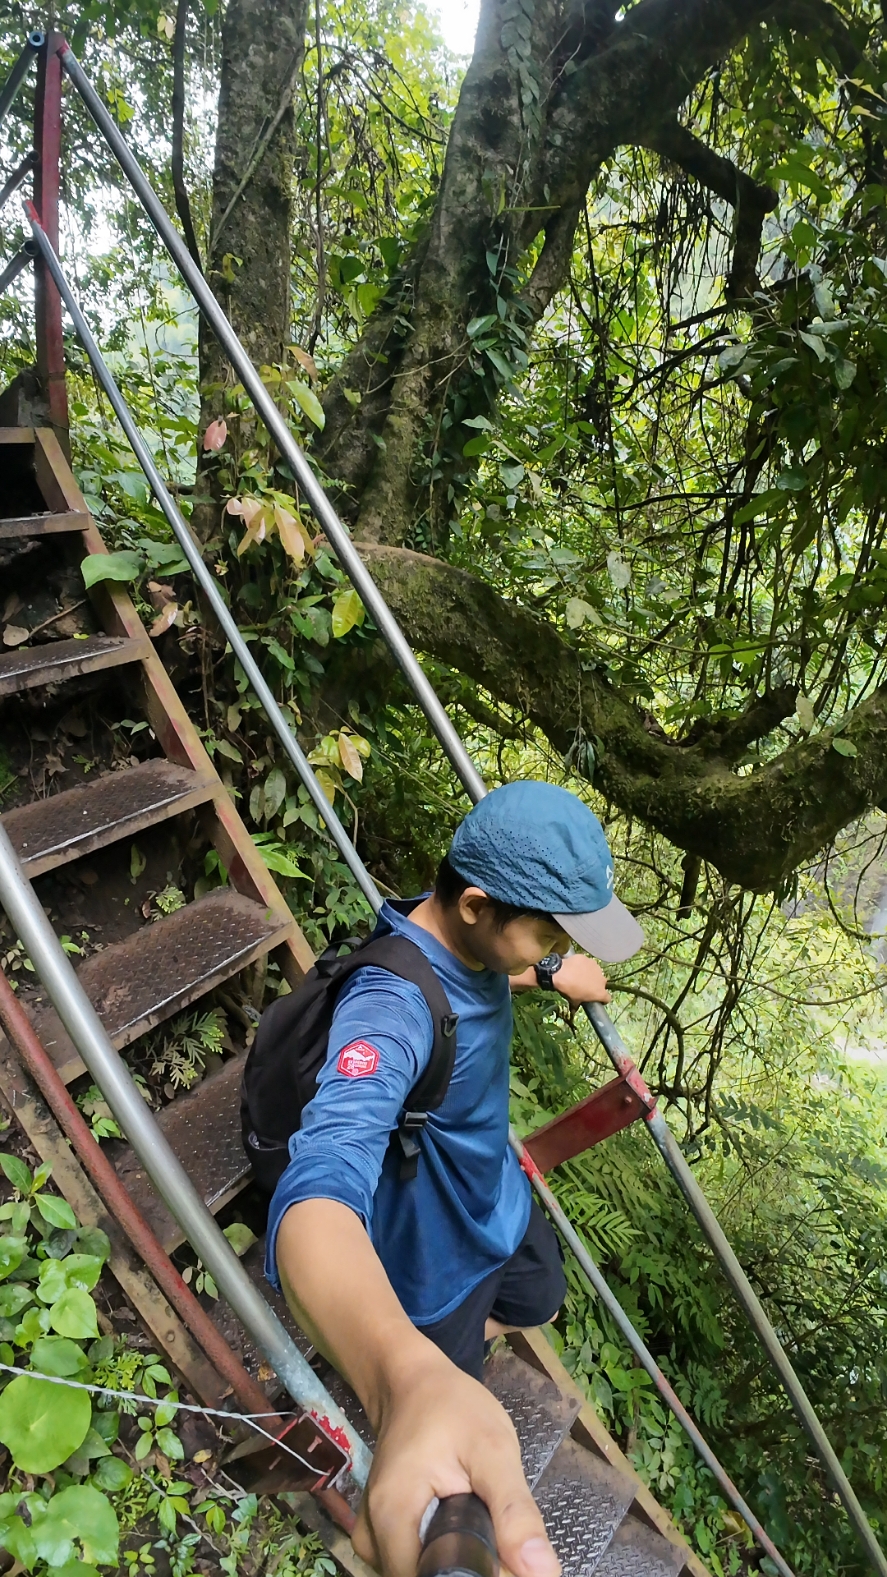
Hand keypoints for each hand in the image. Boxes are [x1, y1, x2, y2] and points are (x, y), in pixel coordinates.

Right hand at [353, 1349, 560, 1576]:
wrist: (413, 1383)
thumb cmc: (452, 1408)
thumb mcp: (493, 1449)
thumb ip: (515, 1512)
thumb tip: (544, 1574)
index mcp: (393, 1518)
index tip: (503, 1556)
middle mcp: (372, 1537)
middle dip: (469, 1568)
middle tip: (497, 1531)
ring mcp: (373, 1538)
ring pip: (422, 1574)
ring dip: (458, 1562)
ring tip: (482, 1521)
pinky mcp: (381, 1535)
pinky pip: (416, 1563)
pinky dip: (444, 1554)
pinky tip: (463, 1525)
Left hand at [552, 954, 608, 1008]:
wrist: (561, 973)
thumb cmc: (569, 990)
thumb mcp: (573, 1001)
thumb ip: (577, 1005)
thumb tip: (574, 1009)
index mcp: (600, 993)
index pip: (607, 998)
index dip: (602, 999)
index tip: (596, 998)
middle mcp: (602, 980)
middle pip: (601, 984)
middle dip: (596, 985)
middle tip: (586, 986)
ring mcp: (596, 968)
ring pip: (596, 972)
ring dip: (590, 974)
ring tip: (579, 975)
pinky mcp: (589, 959)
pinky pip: (588, 964)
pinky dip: (583, 966)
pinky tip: (575, 967)